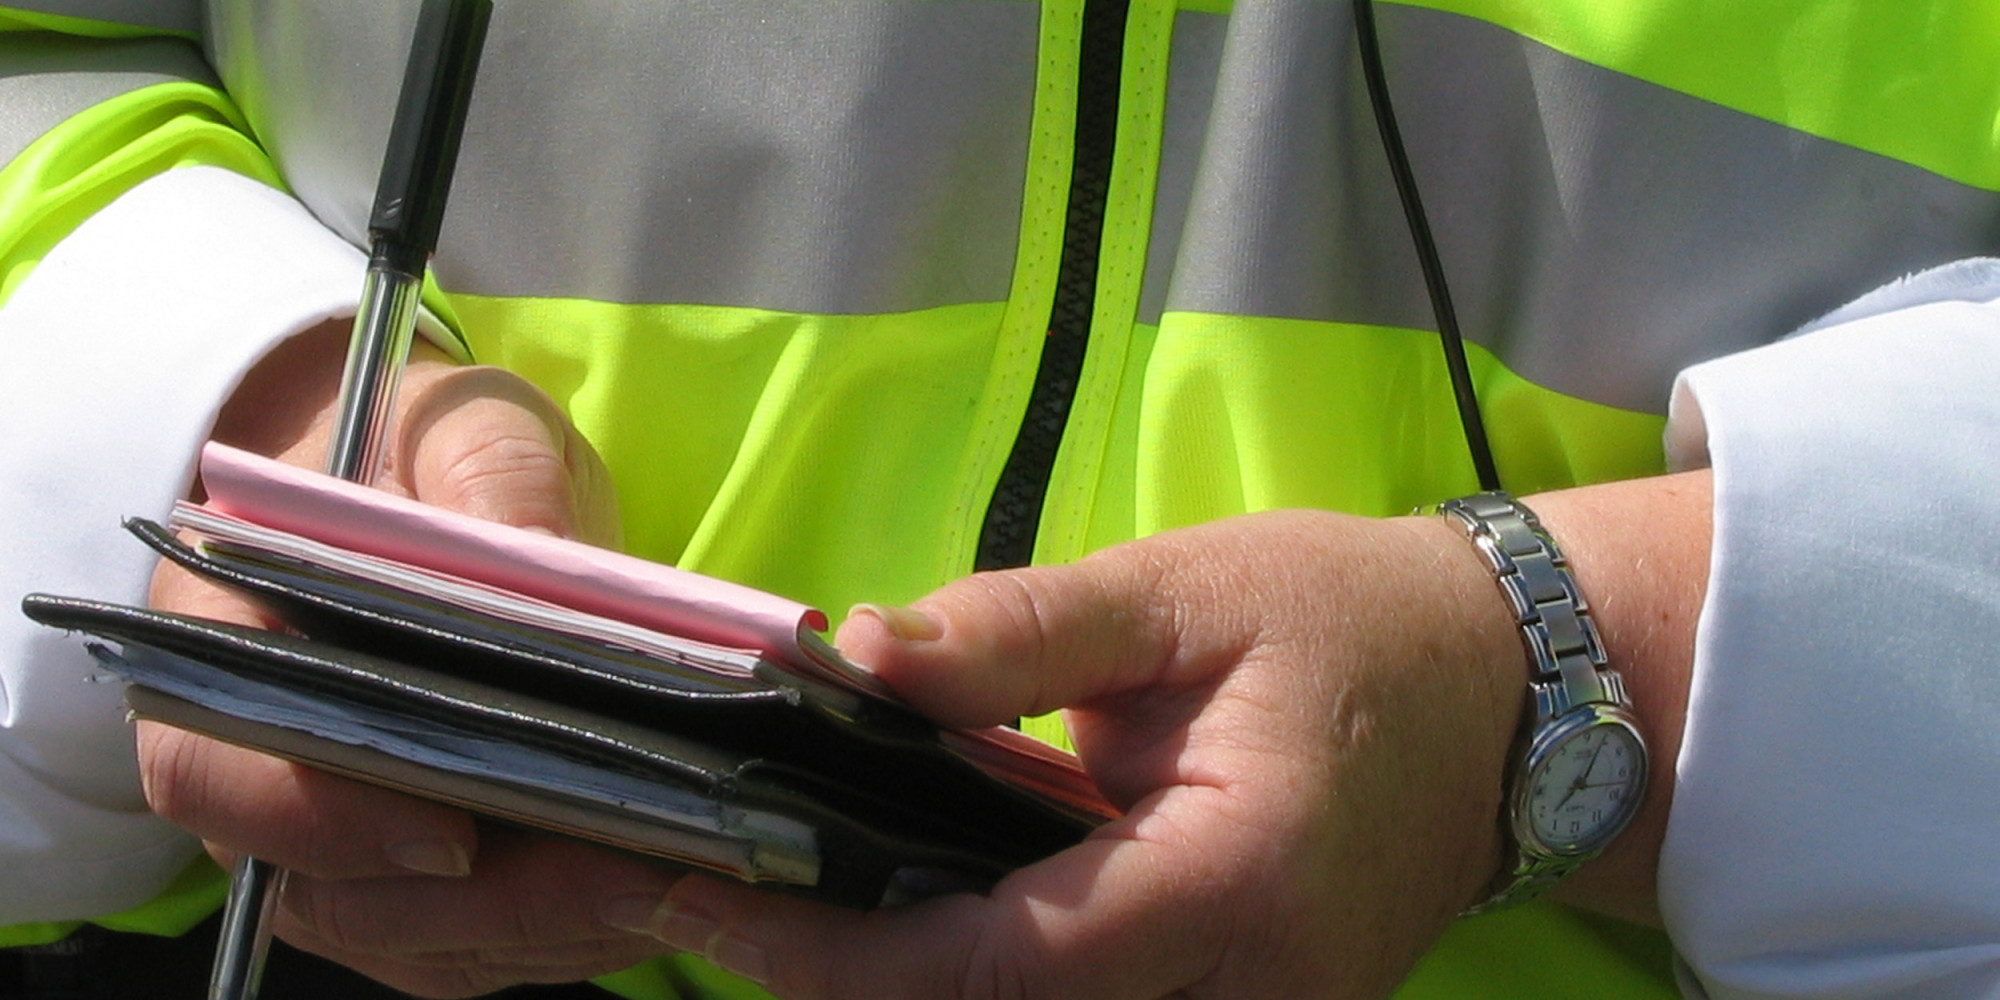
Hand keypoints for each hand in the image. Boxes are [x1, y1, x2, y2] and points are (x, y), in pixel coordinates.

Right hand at [141, 320, 669, 995]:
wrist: (426, 484)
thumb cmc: (423, 449)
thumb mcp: (461, 419)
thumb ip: (489, 470)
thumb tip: (539, 554)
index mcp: (219, 641)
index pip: (212, 770)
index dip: (320, 821)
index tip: (456, 832)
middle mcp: (255, 766)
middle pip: (334, 892)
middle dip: (493, 901)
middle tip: (633, 876)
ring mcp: (330, 837)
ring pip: (419, 937)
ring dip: (548, 928)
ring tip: (677, 887)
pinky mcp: (415, 871)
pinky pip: (475, 943)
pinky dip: (567, 932)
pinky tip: (662, 892)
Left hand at [599, 474, 1707, 999]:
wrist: (1507, 691)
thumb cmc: (1347, 619)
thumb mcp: (1182, 591)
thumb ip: (1017, 633)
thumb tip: (853, 656)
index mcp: (1234, 884)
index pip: (1001, 961)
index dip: (838, 954)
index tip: (704, 909)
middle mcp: (1254, 994)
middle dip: (847, 993)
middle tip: (715, 910)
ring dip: (910, 994)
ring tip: (786, 917)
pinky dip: (989, 986)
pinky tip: (909, 927)